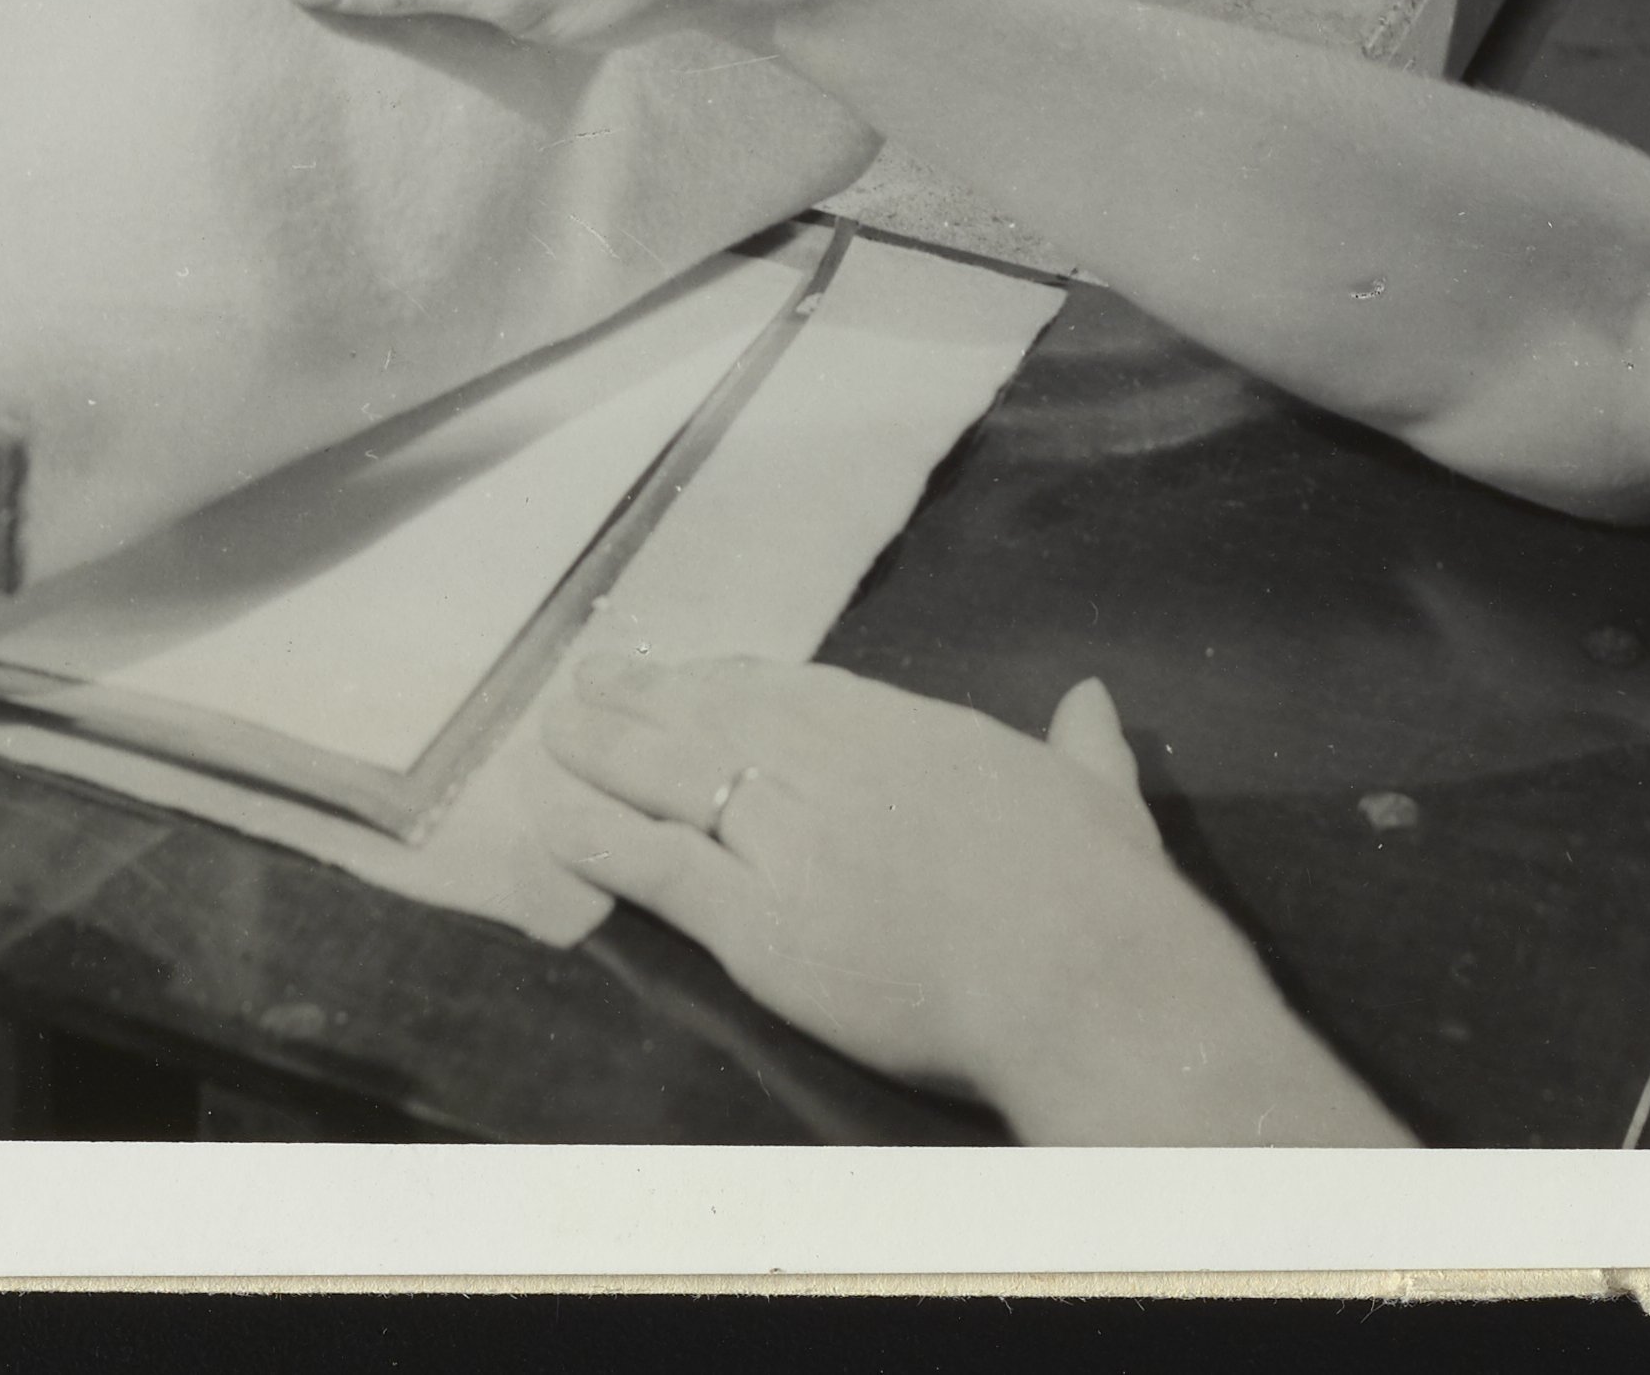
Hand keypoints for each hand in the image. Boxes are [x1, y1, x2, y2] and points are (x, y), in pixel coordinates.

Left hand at [523, 651, 1409, 1145]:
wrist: (1080, 973)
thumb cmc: (1099, 890)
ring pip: (668, 776)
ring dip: (600, 751)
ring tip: (551, 735)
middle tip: (588, 687)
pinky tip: (555, 820)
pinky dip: (598, 838)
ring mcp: (784, 836)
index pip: (788, 690)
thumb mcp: (1097, 795)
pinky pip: (656, 866)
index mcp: (905, 726)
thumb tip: (1092, 701)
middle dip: (642, 701)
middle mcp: (829, 761)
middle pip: (711, 717)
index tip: (682, 676)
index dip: (723, 683)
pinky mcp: (755, 919)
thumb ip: (1083, 747)